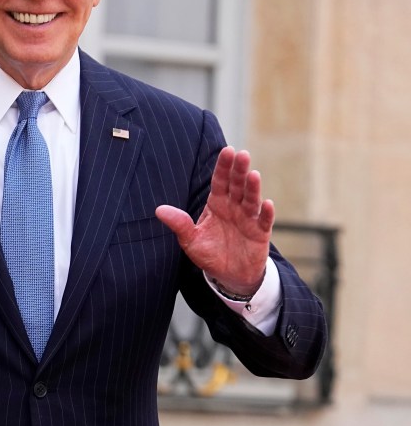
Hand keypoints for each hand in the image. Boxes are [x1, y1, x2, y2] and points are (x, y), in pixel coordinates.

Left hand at [155, 146, 272, 295]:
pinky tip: (266, 203)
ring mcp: (249, 219)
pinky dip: (266, 213)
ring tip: (253, 174)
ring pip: (251, 199)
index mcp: (217, 204)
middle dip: (239, 170)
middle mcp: (234, 207)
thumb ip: (179, 223)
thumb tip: (158, 210)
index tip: (226, 150)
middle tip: (242, 154)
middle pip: (237, 185)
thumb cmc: (209, 253)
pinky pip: (264, 221)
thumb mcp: (190, 239)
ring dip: (253, 187)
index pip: (220, 181)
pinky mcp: (260, 233)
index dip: (223, 166)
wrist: (228, 274)